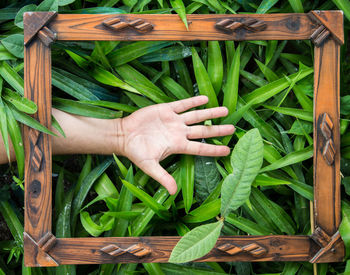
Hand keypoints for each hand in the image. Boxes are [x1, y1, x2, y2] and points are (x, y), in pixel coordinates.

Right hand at [115, 95, 234, 193]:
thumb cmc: (136, 152)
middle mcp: (179, 132)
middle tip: (233, 128)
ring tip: (225, 110)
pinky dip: (193, 101)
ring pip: (196, 116)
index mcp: (177, 145)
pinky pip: (183, 104)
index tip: (228, 150)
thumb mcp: (149, 166)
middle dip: (218, 129)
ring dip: (210, 113)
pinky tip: (205, 98)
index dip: (214, 149)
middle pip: (203, 131)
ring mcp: (174, 121)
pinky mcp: (166, 109)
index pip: (200, 148)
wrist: (124, 135)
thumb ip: (162, 177)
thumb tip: (173, 192)